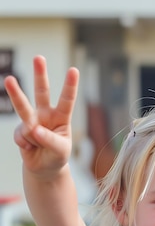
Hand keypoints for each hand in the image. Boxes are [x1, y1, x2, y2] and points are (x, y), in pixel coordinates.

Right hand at [4, 55, 78, 176]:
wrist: (44, 168)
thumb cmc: (57, 156)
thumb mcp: (60, 150)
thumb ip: (49, 139)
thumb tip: (33, 129)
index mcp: (62, 117)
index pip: (67, 99)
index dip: (70, 85)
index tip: (74, 70)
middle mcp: (46, 114)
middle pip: (42, 92)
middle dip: (40, 75)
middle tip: (39, 57)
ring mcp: (31, 120)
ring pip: (23, 106)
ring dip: (16, 93)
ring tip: (9, 80)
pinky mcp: (20, 130)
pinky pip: (21, 135)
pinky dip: (26, 144)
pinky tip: (30, 148)